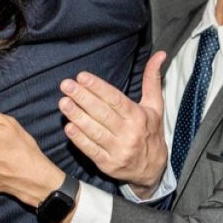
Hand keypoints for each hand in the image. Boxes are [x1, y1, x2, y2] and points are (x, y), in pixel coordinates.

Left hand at [58, 51, 167, 196]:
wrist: (153, 169)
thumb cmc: (151, 131)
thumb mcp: (155, 105)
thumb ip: (152, 79)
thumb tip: (159, 54)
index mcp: (138, 116)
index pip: (115, 99)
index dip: (98, 87)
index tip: (82, 76)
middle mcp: (129, 133)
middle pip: (102, 113)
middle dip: (82, 98)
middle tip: (66, 85)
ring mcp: (118, 150)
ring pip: (94, 131)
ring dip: (77, 116)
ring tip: (63, 103)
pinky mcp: (108, 164)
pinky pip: (91, 150)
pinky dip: (79, 139)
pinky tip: (68, 127)